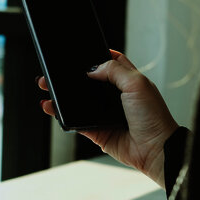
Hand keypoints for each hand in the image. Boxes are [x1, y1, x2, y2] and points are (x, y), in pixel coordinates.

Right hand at [37, 50, 177, 186]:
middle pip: (90, 82)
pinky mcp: (97, 132)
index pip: (111, 63)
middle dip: (73, 76)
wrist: (154, 149)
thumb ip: (114, 70)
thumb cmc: (153, 117)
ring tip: (46, 87)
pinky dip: (62, 115)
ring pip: (80, 102)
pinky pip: (76, 122)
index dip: (97, 56)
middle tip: (54, 70)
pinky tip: (52, 108)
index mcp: (129, 81)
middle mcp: (116, 97)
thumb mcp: (137, 84)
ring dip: (63, 96)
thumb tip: (92, 68)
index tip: (80, 51)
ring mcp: (106, 114)